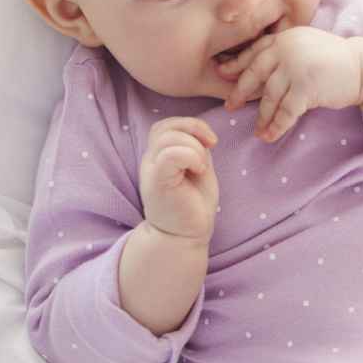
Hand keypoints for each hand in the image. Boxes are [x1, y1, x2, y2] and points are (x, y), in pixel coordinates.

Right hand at [137, 117, 218, 241]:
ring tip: (201, 167)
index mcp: (160, 156)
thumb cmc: (192, 205)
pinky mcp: (157, 183)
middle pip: (165, 126)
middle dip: (194, 130)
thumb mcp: (197, 168)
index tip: (211, 142)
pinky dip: (191, 156)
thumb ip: (195, 149)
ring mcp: (151, 171)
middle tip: (211, 148)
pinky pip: (170, 154)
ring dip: (194, 147)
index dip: (191, 125)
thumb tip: (202, 133)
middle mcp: (151, 161)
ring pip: (168, 138)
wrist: (183, 237)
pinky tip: (199, 171)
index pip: (166, 125)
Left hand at [218, 26, 362, 141]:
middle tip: (229, 106)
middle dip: (240, 92)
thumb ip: (284, 51)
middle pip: (255, 73)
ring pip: (269, 96)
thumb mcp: (306, 46)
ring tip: (257, 130)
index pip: (254, 52)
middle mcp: (286, 49)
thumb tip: (256, 71)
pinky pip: (285, 111)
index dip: (237, 65)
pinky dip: (277, 125)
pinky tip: (269, 136)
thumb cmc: (334, 60)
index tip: (222, 74)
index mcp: (284, 38)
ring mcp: (295, 67)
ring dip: (262, 116)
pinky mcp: (306, 87)